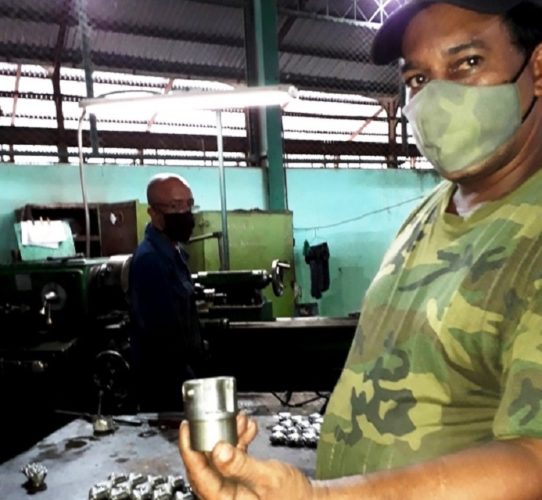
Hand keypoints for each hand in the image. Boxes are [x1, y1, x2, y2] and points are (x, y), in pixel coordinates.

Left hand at [179, 413, 315, 499]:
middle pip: (207, 464)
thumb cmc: (292, 497)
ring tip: (240, 420)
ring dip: (229, 436)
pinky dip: (239, 442)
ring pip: (221, 458)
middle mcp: (225, 496)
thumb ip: (241, 465)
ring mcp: (233, 489)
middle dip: (213, 437)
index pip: (198, 474)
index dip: (189, 450)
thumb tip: (217, 451)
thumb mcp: (268, 478)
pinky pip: (233, 458)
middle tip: (212, 417)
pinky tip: (249, 430)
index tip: (187, 428)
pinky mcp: (241, 480)